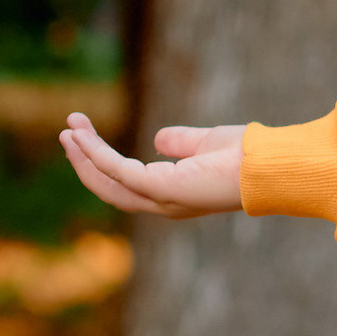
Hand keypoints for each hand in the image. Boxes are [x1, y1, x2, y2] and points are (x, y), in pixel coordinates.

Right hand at [60, 115, 245, 218]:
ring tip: (68, 130)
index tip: (84, 135)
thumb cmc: (246, 155)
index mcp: (172, 196)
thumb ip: (180, 143)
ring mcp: (162, 200)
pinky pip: (119, 172)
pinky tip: (83, 137)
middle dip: (85, 161)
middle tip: (67, 133)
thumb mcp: (205, 143)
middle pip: (110, 188)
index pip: (126, 184)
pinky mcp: (163, 190)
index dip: (101, 162)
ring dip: (85, 156)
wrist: (269, 164)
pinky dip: (98, 155)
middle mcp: (164, 204)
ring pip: (109, 182)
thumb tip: (158, 140)